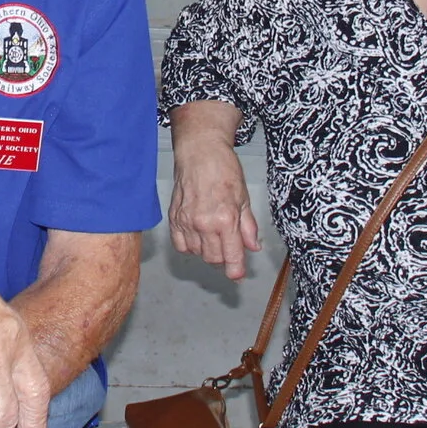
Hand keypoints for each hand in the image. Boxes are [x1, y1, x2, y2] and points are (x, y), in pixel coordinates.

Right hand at [169, 134, 259, 280]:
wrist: (199, 152)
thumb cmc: (223, 169)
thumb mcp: (244, 198)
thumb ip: (248, 226)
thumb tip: (252, 246)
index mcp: (225, 219)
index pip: (231, 257)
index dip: (236, 271)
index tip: (237, 274)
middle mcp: (204, 224)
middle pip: (214, 259)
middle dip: (224, 257)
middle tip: (228, 244)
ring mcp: (186, 222)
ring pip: (197, 253)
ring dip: (207, 250)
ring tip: (213, 233)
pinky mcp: (173, 218)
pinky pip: (181, 245)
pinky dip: (190, 245)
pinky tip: (197, 234)